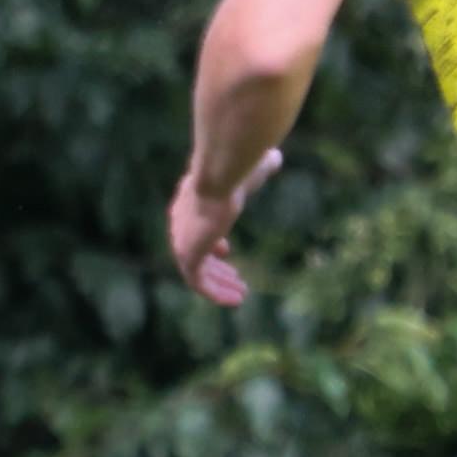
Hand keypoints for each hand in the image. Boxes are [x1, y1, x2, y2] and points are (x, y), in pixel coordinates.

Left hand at [164, 147, 285, 307]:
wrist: (218, 177)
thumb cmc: (235, 170)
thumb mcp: (250, 170)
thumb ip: (260, 166)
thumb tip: (275, 156)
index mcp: (190, 201)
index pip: (196, 225)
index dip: (211, 240)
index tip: (225, 250)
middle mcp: (181, 223)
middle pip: (197, 251)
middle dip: (216, 267)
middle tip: (236, 278)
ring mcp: (182, 240)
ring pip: (199, 271)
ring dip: (219, 284)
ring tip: (241, 295)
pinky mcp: (186, 256)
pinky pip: (199, 283)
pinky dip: (215, 293)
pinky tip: (236, 300)